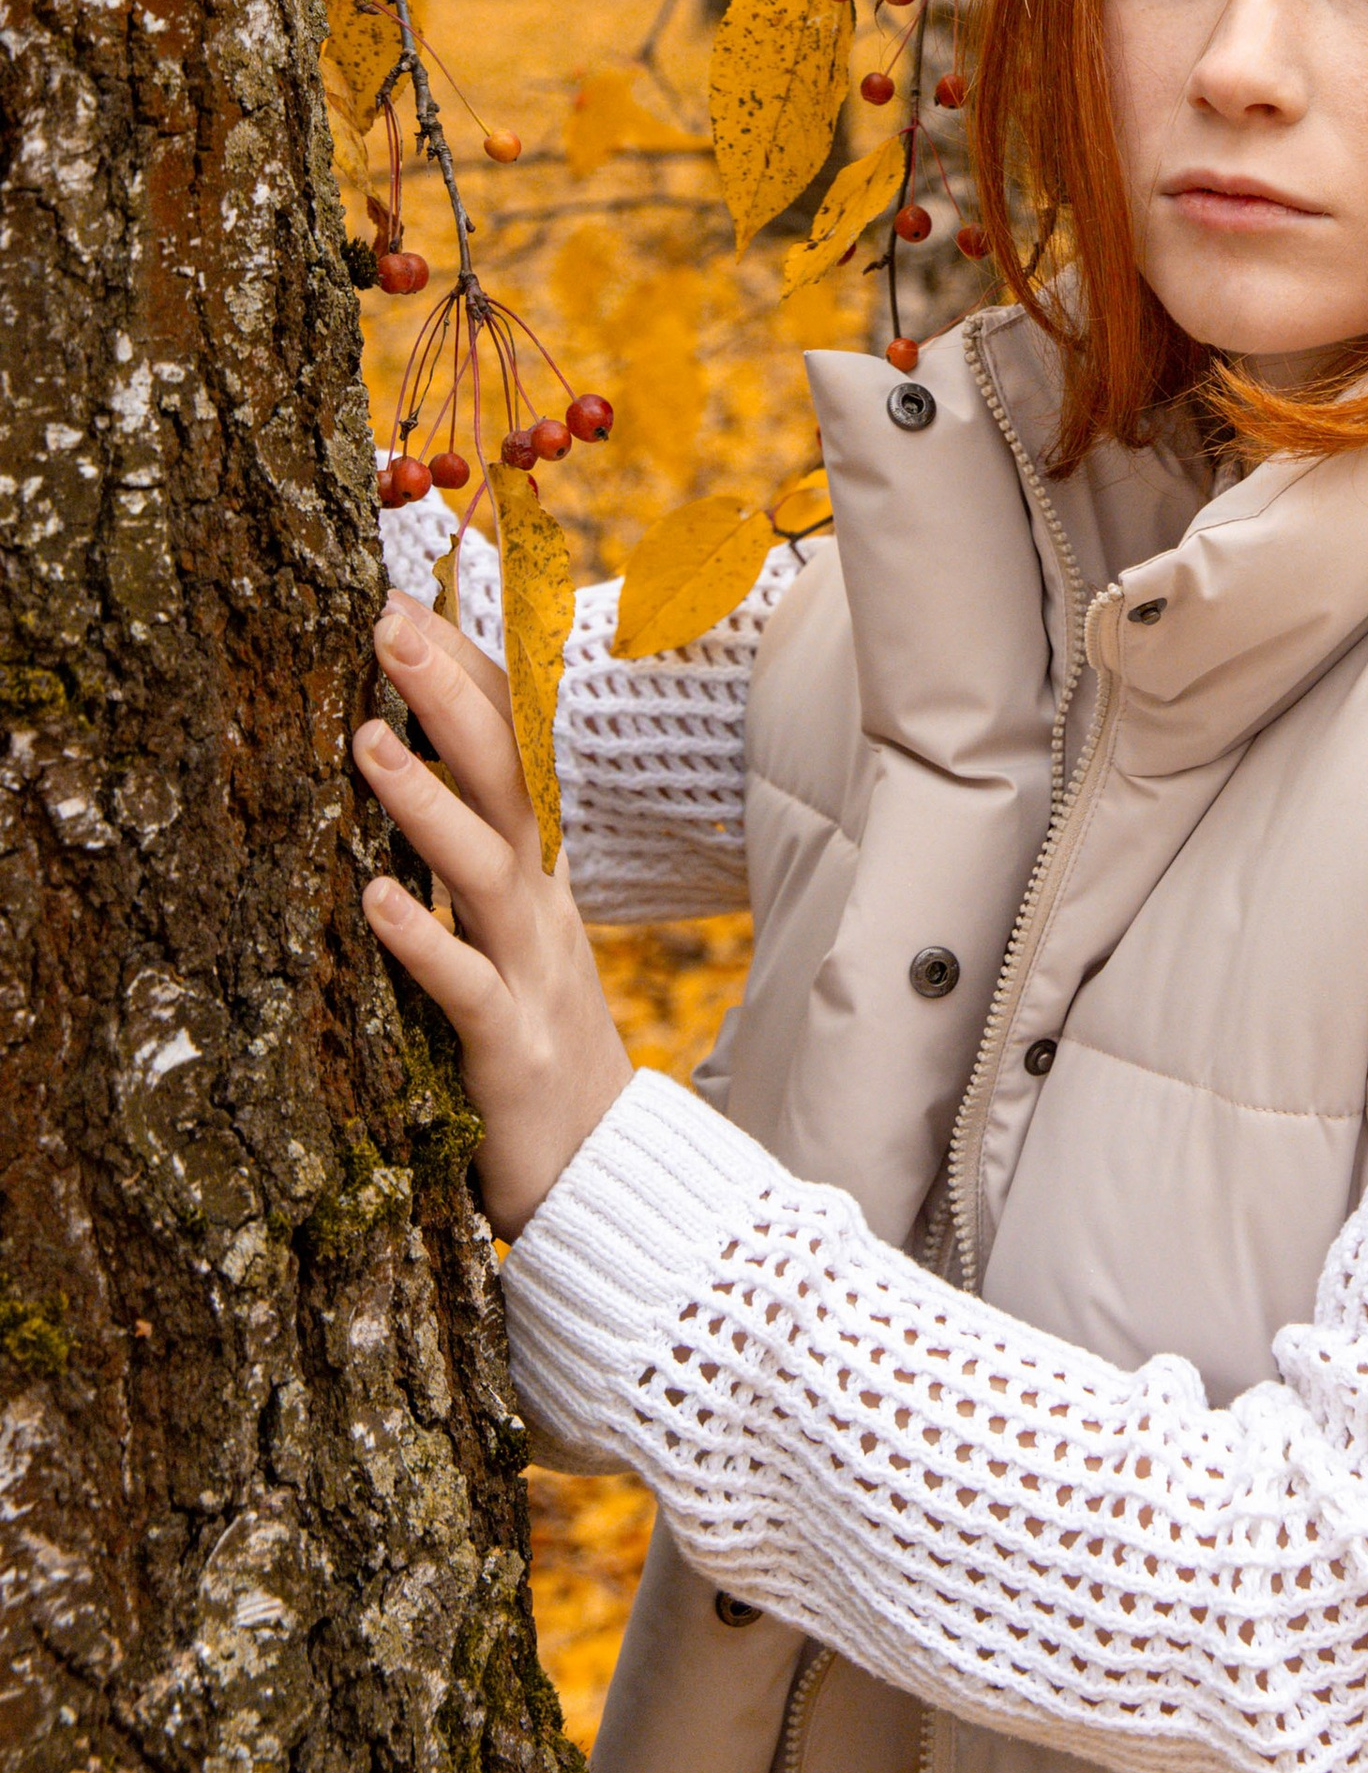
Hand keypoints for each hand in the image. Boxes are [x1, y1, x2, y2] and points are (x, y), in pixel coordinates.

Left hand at [355, 597, 632, 1238]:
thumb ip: (460, 865)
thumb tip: (396, 775)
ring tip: (362, 738)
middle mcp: (539, 906)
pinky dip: (420, 938)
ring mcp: (529, 973)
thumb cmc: (527, 1049)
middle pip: (506, 778)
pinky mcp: (505, 1049)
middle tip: (385, 620)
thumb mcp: (501, 940)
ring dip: (425, 800)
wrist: (600, 1174)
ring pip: (485, 867)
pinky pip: (459, 987)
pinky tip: (372, 900)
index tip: (406, 598)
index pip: (508, 747)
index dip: (465, 672)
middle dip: (449, 694)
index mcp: (533, 875)